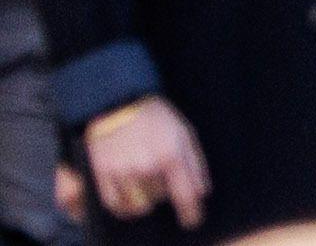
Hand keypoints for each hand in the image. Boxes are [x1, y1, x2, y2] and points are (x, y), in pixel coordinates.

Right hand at [82, 97, 207, 228]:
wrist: (120, 104)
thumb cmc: (157, 118)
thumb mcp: (185, 134)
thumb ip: (195, 165)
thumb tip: (202, 193)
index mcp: (171, 155)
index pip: (185, 195)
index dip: (191, 212)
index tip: (193, 220)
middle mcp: (147, 167)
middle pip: (161, 199)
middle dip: (164, 191)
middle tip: (161, 174)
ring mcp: (123, 172)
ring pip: (139, 205)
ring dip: (145, 199)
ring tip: (145, 183)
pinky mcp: (103, 175)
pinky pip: (115, 205)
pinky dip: (124, 207)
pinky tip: (130, 198)